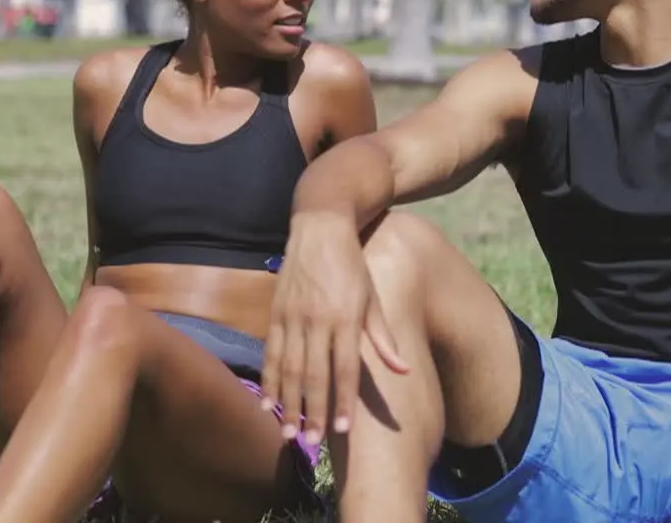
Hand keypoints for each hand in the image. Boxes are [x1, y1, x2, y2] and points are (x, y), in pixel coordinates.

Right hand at [261, 212, 409, 446]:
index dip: (343, 400)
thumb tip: (402, 371)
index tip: (341, 430)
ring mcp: (293, 316)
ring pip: (288, 368)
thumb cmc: (353, 266)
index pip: (344, 368)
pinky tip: (268, 404)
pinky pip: (271, 353)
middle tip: (311, 443)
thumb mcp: (373, 298)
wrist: (320, 228)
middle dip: (313, 412)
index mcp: (345, 318)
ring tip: (288, 433)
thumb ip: (383, 338)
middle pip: (313, 375)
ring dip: (288, 403)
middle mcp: (317, 320)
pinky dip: (269, 380)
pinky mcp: (276, 312)